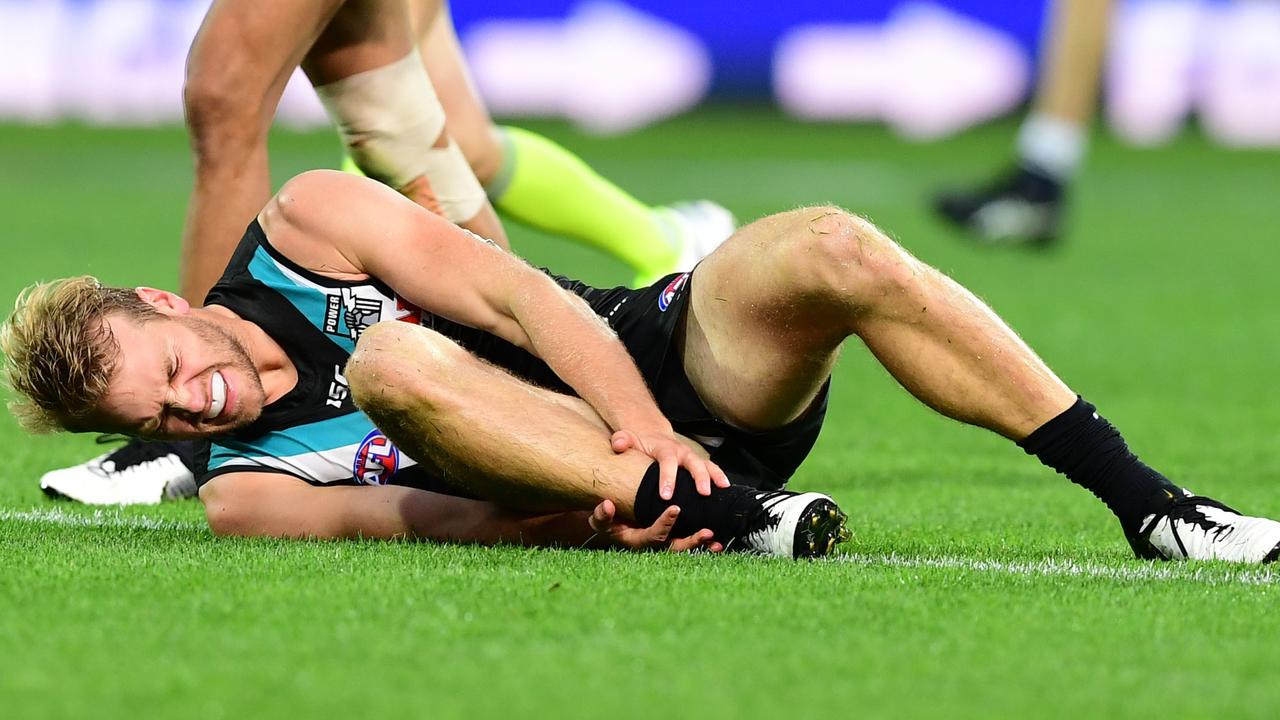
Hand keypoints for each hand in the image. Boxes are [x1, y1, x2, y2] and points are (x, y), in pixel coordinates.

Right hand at [589, 499, 723, 552]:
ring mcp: (664, 542)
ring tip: (717, 541)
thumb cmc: (607, 520)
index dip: (665, 524)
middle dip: (692, 542)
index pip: (654, 536)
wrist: (614, 522)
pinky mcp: (672, 536)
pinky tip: (717, 539)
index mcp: (638, 541)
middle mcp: (654, 545)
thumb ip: (601, 515)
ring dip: (702, 545)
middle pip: (675, 548)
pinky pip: (688, 540)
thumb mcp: (600, 519)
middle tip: (707, 533)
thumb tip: (607, 505)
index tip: (675, 508)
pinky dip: (702, 541)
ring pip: (685, 547)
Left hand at [611, 429, 729, 499]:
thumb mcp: (628, 439)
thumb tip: (619, 444)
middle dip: (699, 478)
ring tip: (722, 489)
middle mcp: (681, 452)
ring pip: (707, 465)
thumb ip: (622, 441)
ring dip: (715, 476)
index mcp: (664, 448)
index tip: (666, 495)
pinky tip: (727, 489)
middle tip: (703, 493)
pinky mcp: (699, 463)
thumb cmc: (640, 443)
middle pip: (693, 463)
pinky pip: (712, 469)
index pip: (667, 462)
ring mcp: (692, 457)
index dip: (668, 478)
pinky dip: (720, 477)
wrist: (652, 434)